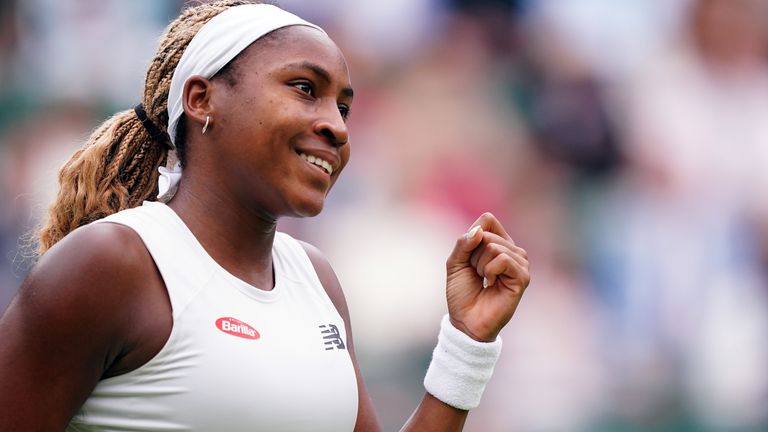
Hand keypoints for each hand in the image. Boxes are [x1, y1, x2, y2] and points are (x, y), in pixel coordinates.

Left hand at [445, 212, 529, 341]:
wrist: (465, 321)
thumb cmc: (462, 294)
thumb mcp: (455, 263)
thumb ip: (464, 242)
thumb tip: (479, 230)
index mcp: (499, 244)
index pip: (488, 220)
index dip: (472, 237)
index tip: (469, 259)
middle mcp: (513, 251)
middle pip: (488, 234)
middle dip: (473, 255)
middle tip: (476, 274)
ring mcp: (520, 264)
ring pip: (495, 246)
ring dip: (480, 265)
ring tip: (484, 280)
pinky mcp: (522, 277)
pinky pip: (503, 259)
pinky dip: (489, 270)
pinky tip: (490, 283)